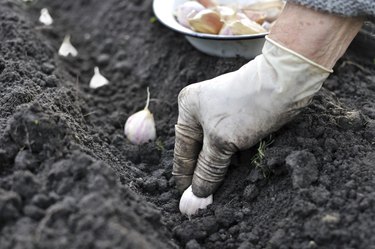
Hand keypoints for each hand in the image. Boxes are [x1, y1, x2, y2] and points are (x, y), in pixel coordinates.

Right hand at [173, 37, 330, 197]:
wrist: (285, 81)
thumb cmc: (248, 106)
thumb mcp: (222, 140)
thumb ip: (207, 168)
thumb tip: (194, 196)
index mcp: (188, 109)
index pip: (182, 151)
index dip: (185, 177)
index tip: (188, 200)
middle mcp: (200, 109)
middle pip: (198, 150)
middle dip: (202, 174)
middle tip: (205, 200)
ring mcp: (219, 112)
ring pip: (214, 148)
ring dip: (217, 168)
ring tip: (218, 192)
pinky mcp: (237, 116)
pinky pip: (228, 144)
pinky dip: (230, 159)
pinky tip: (233, 174)